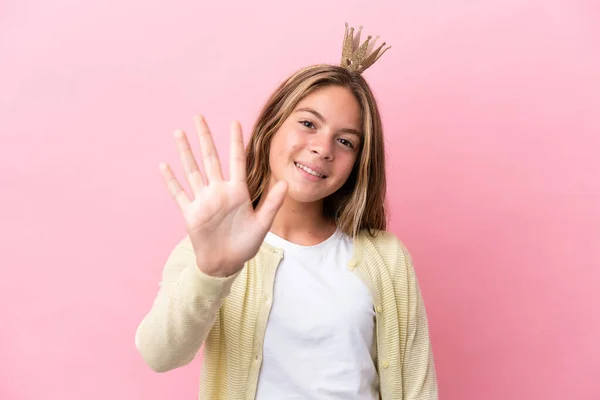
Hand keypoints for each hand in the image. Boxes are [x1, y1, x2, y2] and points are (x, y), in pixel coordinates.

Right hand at [159, 115, 287, 276]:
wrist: (226, 263)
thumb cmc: (246, 244)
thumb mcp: (262, 223)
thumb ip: (272, 203)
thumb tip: (286, 183)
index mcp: (237, 191)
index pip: (235, 161)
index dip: (235, 142)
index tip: (234, 122)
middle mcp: (219, 191)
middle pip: (210, 158)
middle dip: (205, 138)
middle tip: (198, 116)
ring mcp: (203, 200)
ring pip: (192, 170)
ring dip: (185, 152)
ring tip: (179, 132)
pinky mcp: (191, 213)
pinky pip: (179, 193)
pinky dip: (171, 180)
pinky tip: (164, 165)